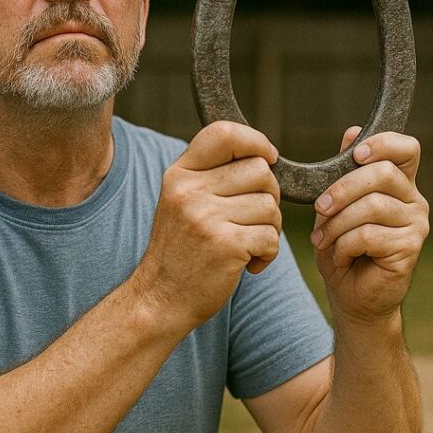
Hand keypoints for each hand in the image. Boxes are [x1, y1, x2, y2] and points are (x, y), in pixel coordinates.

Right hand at [138, 121, 281, 328]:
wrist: (161, 299)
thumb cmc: (182, 250)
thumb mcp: (182, 201)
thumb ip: (213, 175)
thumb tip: (264, 155)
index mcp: (180, 174)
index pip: (224, 133)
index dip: (255, 141)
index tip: (269, 157)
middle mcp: (190, 191)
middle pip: (260, 170)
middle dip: (269, 195)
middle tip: (254, 218)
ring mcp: (206, 218)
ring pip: (270, 205)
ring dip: (270, 228)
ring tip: (248, 244)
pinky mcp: (226, 245)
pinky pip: (271, 236)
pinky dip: (268, 253)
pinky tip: (249, 263)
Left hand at [309, 127, 428, 324]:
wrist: (350, 297)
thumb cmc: (342, 250)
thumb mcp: (335, 207)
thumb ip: (343, 173)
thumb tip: (352, 131)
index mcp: (398, 184)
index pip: (406, 149)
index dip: (383, 143)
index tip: (356, 154)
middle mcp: (414, 200)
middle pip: (382, 173)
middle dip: (342, 189)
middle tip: (319, 210)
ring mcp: (416, 224)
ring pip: (372, 205)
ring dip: (337, 224)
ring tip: (323, 240)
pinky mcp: (410, 248)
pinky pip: (370, 234)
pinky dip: (344, 245)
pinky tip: (341, 257)